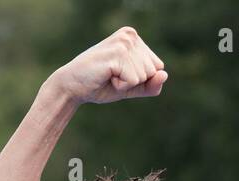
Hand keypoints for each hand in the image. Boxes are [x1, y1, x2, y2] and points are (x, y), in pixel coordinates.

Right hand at [50, 27, 166, 105]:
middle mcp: (130, 35)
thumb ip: (151, 84)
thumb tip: (164, 74)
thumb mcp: (132, 87)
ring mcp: (124, 43)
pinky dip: (121, 86)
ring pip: (144, 76)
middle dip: (135, 81)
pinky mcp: (118, 54)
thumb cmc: (102, 84)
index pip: (158, 66)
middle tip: (113, 75)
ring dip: (127, 83)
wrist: (74, 86)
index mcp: (134, 37)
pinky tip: (106, 76)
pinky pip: (133, 81)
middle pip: (153, 71)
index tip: (121, 73)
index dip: (141, 79)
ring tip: (109, 75)